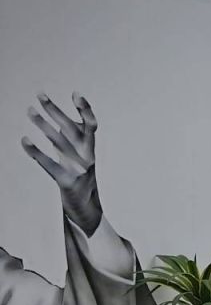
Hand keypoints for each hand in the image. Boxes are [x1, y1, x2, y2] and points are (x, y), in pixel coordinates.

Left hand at [21, 93, 101, 234]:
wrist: (87, 210)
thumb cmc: (79, 180)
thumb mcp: (77, 157)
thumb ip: (69, 138)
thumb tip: (54, 116)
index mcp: (90, 150)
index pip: (91, 125)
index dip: (85, 110)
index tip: (76, 94)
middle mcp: (87, 157)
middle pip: (71, 128)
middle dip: (55, 110)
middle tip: (40, 95)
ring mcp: (78, 169)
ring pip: (58, 142)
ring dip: (43, 124)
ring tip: (30, 111)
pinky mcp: (67, 181)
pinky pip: (48, 164)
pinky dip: (36, 152)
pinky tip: (24, 140)